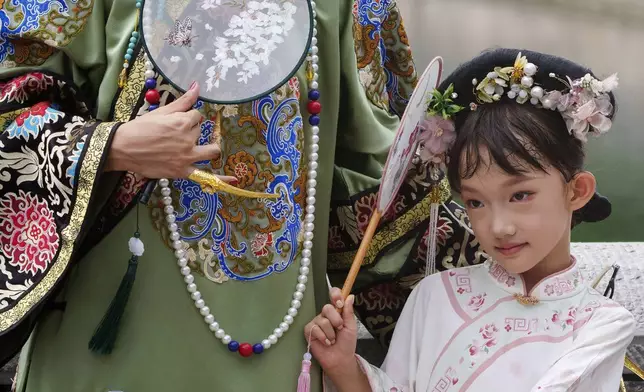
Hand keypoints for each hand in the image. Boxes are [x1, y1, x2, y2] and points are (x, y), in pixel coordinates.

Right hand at [106, 82, 235, 181]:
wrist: (123, 148)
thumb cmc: (140, 128)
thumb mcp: (162, 111)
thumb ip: (184, 101)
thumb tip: (198, 86)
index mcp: (184, 122)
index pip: (197, 117)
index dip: (186, 119)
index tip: (173, 123)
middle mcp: (189, 139)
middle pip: (200, 132)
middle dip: (190, 131)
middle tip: (173, 135)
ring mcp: (187, 157)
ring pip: (211, 150)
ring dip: (210, 147)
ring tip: (202, 147)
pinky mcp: (183, 171)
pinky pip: (207, 177)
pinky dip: (221, 180)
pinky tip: (234, 181)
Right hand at [304, 288, 358, 376]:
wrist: (340, 359)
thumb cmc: (346, 343)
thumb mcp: (351, 327)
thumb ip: (349, 312)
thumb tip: (350, 296)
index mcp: (336, 311)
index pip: (333, 294)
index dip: (335, 295)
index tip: (339, 303)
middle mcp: (325, 314)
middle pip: (327, 308)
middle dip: (336, 320)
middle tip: (339, 329)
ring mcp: (316, 322)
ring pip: (322, 320)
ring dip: (331, 333)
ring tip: (333, 340)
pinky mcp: (309, 331)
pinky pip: (315, 329)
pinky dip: (323, 337)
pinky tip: (326, 343)